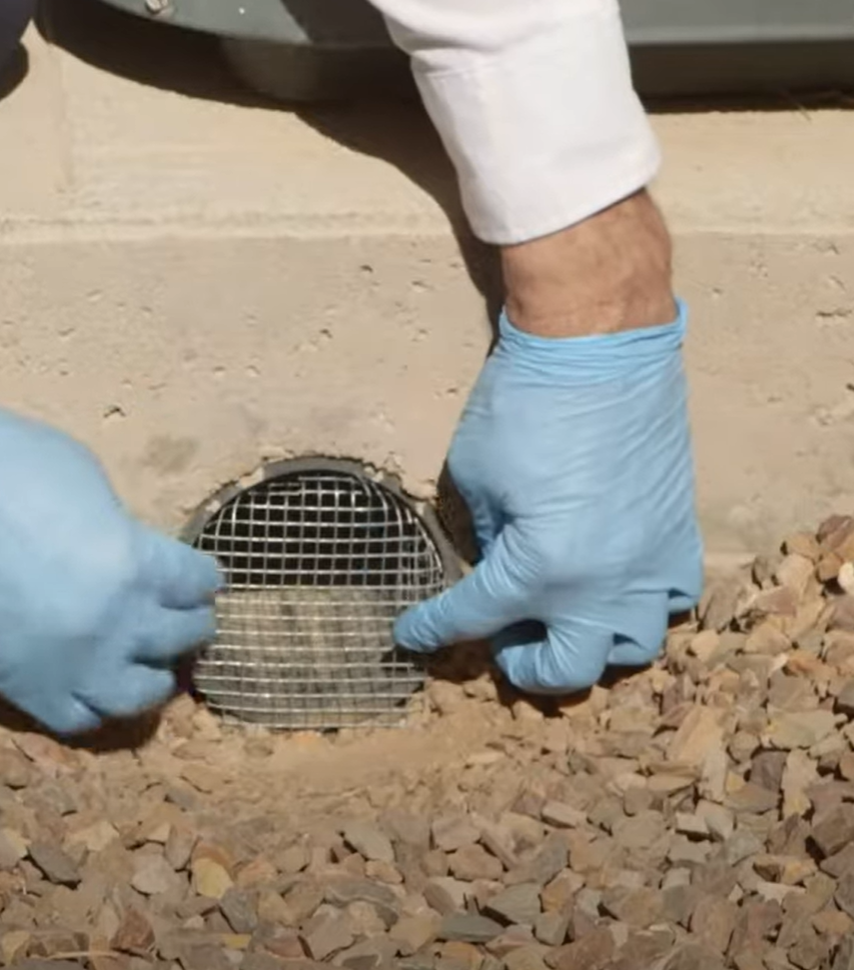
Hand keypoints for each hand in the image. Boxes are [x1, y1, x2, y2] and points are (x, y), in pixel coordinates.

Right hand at [0, 378, 220, 733]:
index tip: (196, 576)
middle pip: (181, 639)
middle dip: (186, 623)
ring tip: (147, 661)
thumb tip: (132, 559)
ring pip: (139, 695)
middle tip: (179, 614)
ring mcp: (68, 663)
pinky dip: (94, 703)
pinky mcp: (19, 687)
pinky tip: (94, 681)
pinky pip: (77, 719)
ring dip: (152, 675)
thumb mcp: (88, 483)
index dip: (200, 577)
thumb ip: (122, 532)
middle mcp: (114, 624)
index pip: (198, 585)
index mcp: (137, 564)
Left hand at [394, 302, 702, 693]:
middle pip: (565, 669)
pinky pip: (674, 600)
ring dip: (588, 644)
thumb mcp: (477, 476)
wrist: (599, 347)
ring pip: (629, 646)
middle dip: (524, 666)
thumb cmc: (525, 404)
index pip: (474, 619)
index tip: (410, 635)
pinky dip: (639, 605)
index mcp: (539, 570)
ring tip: (559, 617)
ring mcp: (649, 564)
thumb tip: (494, 563)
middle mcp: (601, 585)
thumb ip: (487, 536)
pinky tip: (609, 582)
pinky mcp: (679, 534)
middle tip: (501, 640)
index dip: (434, 629)